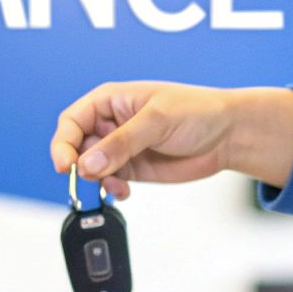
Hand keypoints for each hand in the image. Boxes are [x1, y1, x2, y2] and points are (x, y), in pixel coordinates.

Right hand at [50, 82, 292, 198]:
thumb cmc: (198, 111)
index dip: (64, 142)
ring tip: (117, 185)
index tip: (66, 164)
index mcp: (111, 100)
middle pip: (77, 146)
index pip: (72, 120)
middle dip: (79, 165)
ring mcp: (121, 147)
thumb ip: (121, 143)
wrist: (229, 135)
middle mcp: (112, 123)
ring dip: (97, 180)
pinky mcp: (133, 167)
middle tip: (92, 178)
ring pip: (91, 167)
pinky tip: (123, 191)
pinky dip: (111, 189)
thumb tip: (88, 162)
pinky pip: (109, 180)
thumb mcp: (157, 121)